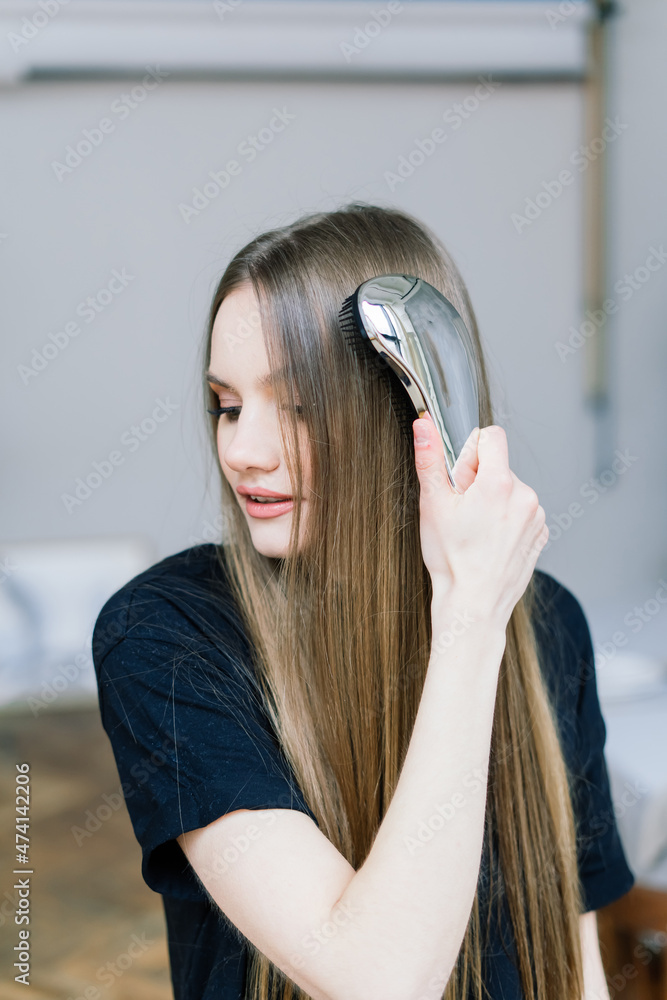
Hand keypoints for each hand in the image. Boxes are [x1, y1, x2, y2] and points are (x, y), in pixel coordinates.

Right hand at [412, 414, 547, 628]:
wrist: (473, 604)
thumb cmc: (451, 559)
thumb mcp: (432, 504)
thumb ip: (430, 458)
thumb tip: (424, 425)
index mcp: (498, 482)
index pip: (491, 437)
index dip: (470, 453)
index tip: (460, 479)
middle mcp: (525, 495)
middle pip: (499, 466)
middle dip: (479, 481)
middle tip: (463, 513)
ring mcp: (536, 516)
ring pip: (510, 490)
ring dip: (494, 502)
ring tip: (476, 531)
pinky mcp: (540, 534)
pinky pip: (522, 512)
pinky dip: (507, 521)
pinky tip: (490, 542)